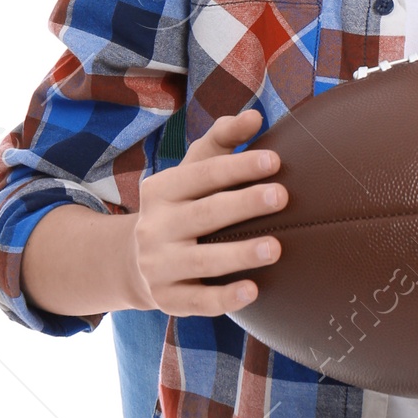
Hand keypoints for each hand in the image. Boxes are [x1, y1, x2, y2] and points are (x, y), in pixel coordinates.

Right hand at [128, 109, 284, 316]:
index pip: (202, 174)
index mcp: (161, 189)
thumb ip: (222, 140)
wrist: (135, 261)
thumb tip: (255, 116)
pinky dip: (224, 298)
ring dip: (239, 254)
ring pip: (202, 261)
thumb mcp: (192, 170)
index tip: (275, 161)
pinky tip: (253, 291)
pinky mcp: (168, 299)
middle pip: (204, 214)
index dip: (238, 166)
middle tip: (282, 196)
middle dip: (243, 205)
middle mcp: (155, 227)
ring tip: (275, 248)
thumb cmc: (182, 205)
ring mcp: (158, 266)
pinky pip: (198, 301)